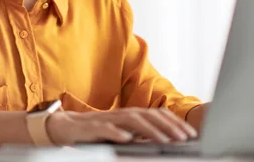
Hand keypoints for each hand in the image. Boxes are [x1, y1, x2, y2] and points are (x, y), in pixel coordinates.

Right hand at [46, 107, 198, 144]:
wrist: (63, 127)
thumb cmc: (94, 133)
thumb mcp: (120, 133)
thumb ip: (139, 135)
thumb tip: (165, 140)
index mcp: (128, 115)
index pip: (155, 114)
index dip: (173, 122)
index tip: (190, 134)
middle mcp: (119, 114)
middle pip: (147, 115)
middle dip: (168, 126)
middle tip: (185, 138)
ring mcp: (105, 120)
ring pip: (130, 120)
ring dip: (150, 129)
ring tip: (165, 140)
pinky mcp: (90, 127)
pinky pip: (105, 129)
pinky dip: (117, 133)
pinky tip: (128, 139)